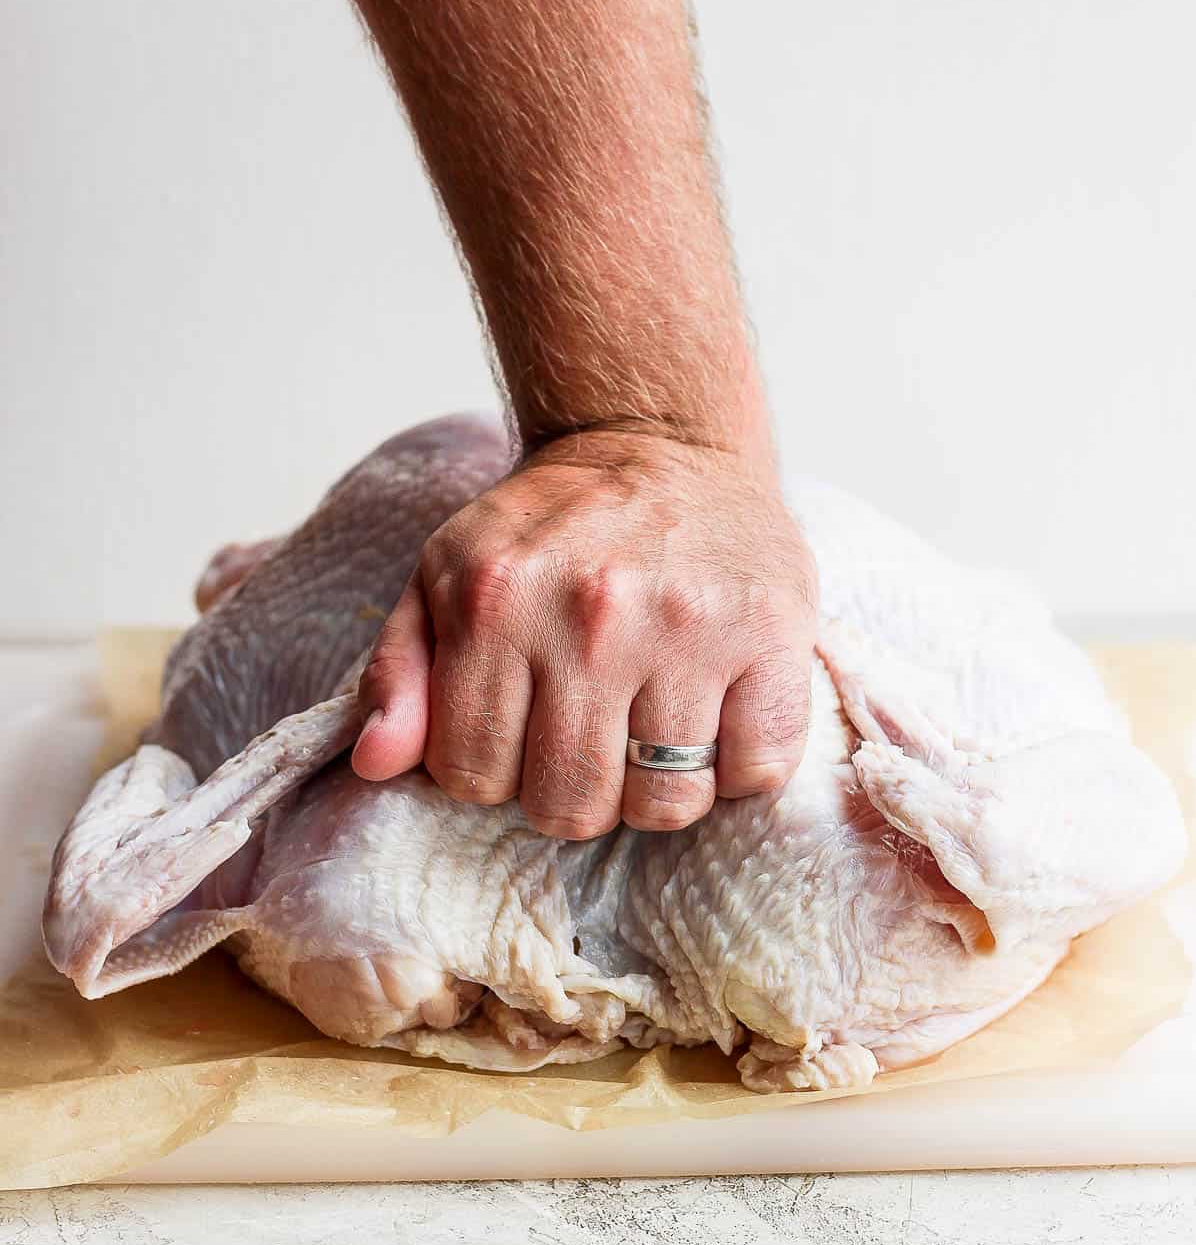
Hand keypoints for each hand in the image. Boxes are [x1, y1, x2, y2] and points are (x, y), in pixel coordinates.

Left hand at [351, 428, 817, 837]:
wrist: (658, 437)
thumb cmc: (548, 527)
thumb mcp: (446, 575)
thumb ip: (400, 671)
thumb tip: (375, 764)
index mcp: (496, 605)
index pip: (474, 777)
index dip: (492, 773)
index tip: (518, 734)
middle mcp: (592, 618)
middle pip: (571, 806)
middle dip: (572, 794)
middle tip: (587, 741)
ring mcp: (689, 627)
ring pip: (666, 802)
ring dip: (656, 790)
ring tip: (651, 735)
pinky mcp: (772, 631)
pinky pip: (756, 768)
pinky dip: (737, 768)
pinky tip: (715, 720)